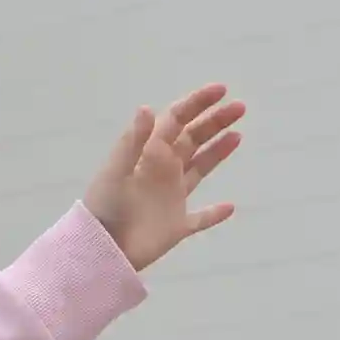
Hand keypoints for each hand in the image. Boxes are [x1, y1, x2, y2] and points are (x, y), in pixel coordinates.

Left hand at [83, 84, 244, 270]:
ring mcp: (171, 198)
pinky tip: (229, 207)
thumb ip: (134, 142)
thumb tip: (148, 108)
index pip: (177, 121)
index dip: (198, 104)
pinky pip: (200, 219)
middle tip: (240, 107)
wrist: (99, 249)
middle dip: (215, 122)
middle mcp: (163, 171)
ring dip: (218, 152)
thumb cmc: (104, 208)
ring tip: (238, 135)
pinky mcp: (175, 227)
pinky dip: (214, 214)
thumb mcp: (116, 171)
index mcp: (150, 154)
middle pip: (193, 140)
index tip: (221, 90)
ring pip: (199, 169)